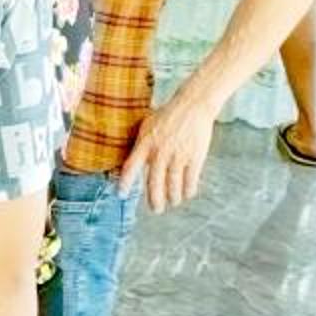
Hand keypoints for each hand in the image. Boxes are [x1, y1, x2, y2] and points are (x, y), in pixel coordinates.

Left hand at [123, 90, 215, 209]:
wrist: (193, 106)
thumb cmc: (168, 116)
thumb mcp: (147, 126)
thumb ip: (140, 145)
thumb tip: (131, 164)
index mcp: (145, 143)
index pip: (131, 166)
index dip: (125, 182)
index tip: (121, 194)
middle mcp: (160, 151)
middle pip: (154, 182)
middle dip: (154, 200)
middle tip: (156, 209)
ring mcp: (178, 155)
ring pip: (173, 185)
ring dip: (173, 197)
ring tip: (172, 202)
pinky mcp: (195, 157)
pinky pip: (190, 180)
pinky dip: (188, 190)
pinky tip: (186, 194)